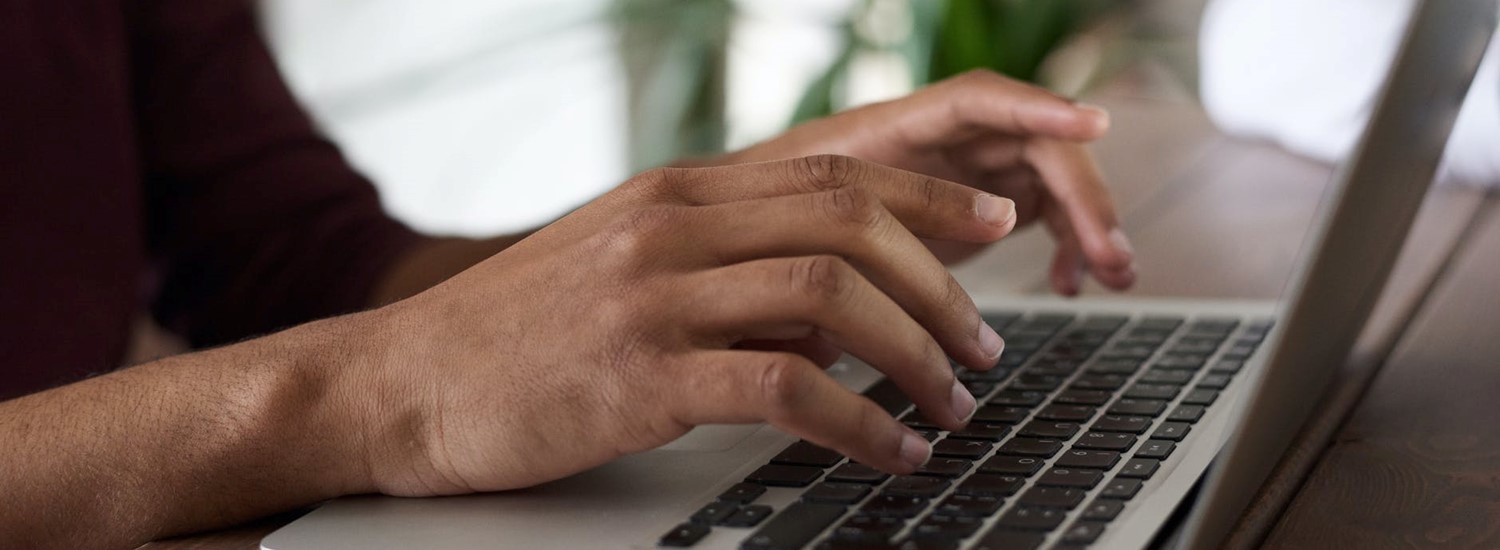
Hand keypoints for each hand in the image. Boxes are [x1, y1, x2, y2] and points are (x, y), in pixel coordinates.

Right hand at [348, 155, 1016, 495]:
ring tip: (951, 403)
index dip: (929, 195)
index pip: (834, 172)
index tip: (992, 223)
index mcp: (676, 192)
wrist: (400, 382)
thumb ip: (727, 271)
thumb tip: (836, 312)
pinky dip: (860, 423)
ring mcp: (654, 295)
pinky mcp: (639, 375)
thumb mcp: (624, 269)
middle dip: (942, 284)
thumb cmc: (518, 335)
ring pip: (831, 296)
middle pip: (851, 223)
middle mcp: (672, 226)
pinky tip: (891, 452)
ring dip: (914, 353)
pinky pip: (785, 388)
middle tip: (984, 345)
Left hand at [714, 70, 1134, 295]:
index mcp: (899, 126)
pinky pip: (1042, 214)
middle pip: (1037, 146)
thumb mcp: (795, 225)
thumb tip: (874, 279)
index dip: (1038, 107)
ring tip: (1112, 274)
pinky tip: (1071, 284)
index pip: (980, 101)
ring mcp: (967, 170)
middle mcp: (945, 138)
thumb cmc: (766, 216)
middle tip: (1111, 253)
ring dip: (1089, 223)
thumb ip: (839, 236)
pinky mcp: (979, 207)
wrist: (754, 231)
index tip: (1092, 125)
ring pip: (1051, 181)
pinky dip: (1064, 246)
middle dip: (1084, 196)